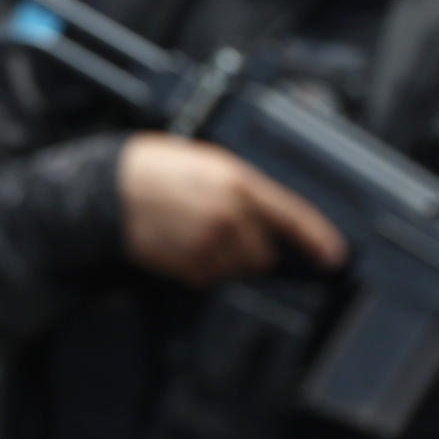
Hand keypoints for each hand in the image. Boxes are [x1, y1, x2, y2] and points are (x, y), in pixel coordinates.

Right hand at [117, 133, 345, 286]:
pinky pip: (206, 277)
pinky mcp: (187, 264)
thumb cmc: (151, 167)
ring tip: (192, 234)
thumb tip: (264, 215)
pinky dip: (197, 267)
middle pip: (262, 254)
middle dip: (249, 249)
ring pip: (234, 269)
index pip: (293, 216)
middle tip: (222, 232)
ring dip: (221, 260)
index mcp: (239, 184)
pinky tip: (178, 244)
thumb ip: (241, 188)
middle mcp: (230, 216)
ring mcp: (209, 244)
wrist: (107, 187)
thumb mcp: (207, 161)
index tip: (332, 255)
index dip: (318, 238)